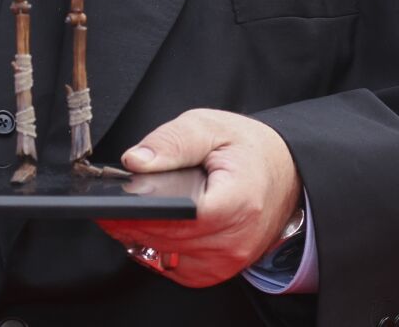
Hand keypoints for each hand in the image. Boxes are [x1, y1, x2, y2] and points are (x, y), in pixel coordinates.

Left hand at [97, 109, 302, 287]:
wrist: (285, 175)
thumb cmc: (249, 151)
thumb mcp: (211, 127)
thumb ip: (171, 141)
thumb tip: (135, 161)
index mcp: (236, 201)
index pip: (179, 217)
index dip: (142, 209)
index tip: (118, 196)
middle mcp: (234, 239)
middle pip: (165, 237)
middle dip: (131, 219)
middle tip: (112, 198)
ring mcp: (227, 260)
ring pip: (164, 255)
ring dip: (140, 235)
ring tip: (131, 209)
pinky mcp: (217, 271)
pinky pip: (173, 266)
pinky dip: (157, 247)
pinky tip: (150, 226)